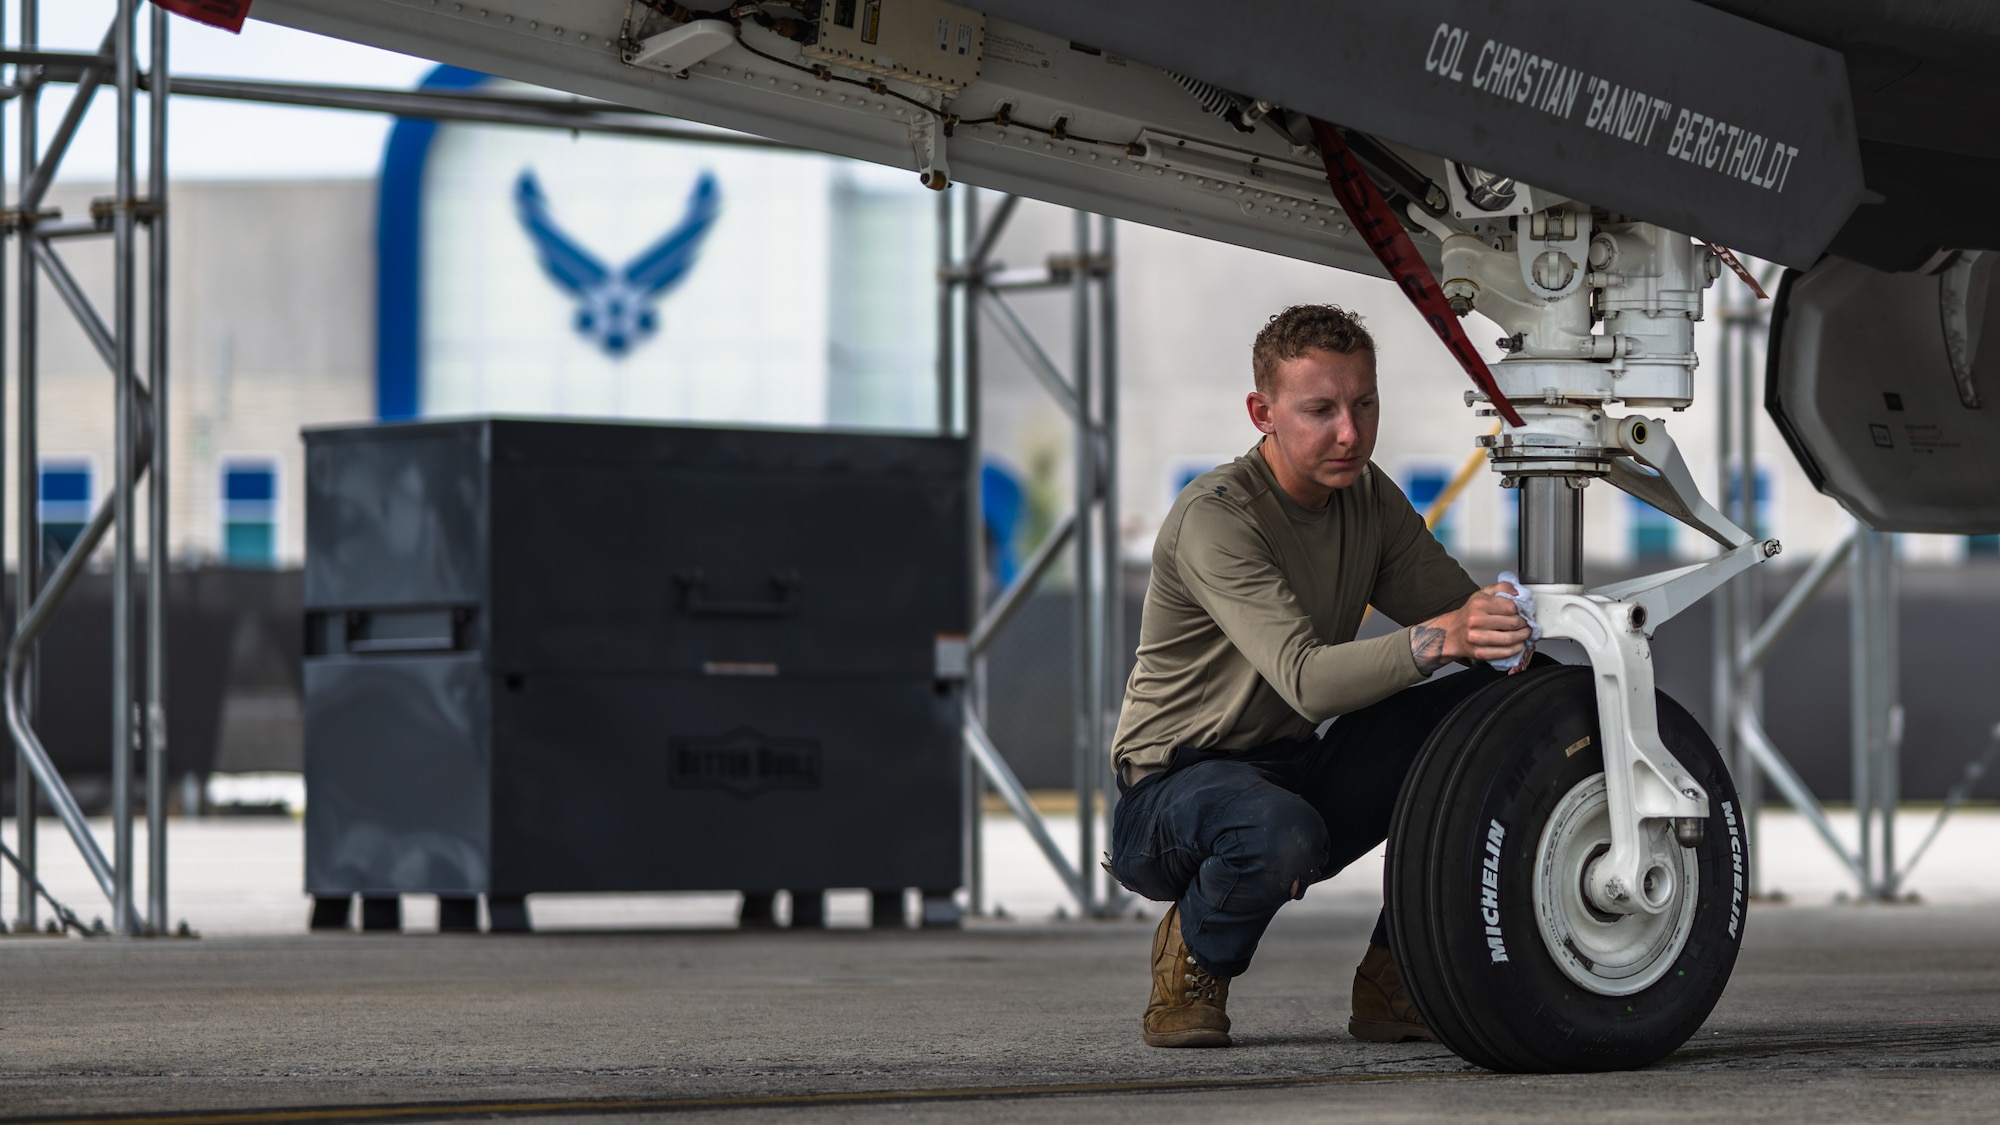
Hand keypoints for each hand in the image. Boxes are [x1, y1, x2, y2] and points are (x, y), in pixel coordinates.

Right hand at [1409, 585, 1532, 675]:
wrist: (1452, 633)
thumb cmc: (1470, 613)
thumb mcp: (1483, 594)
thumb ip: (1502, 587)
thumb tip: (1518, 592)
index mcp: (1479, 604)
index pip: (1511, 606)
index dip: (1522, 610)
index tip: (1524, 612)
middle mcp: (1476, 620)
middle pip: (1513, 623)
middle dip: (1525, 624)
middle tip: (1527, 623)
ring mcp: (1477, 638)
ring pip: (1510, 639)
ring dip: (1523, 637)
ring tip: (1525, 633)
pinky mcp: (1480, 653)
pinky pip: (1504, 652)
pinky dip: (1516, 648)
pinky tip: (1518, 644)